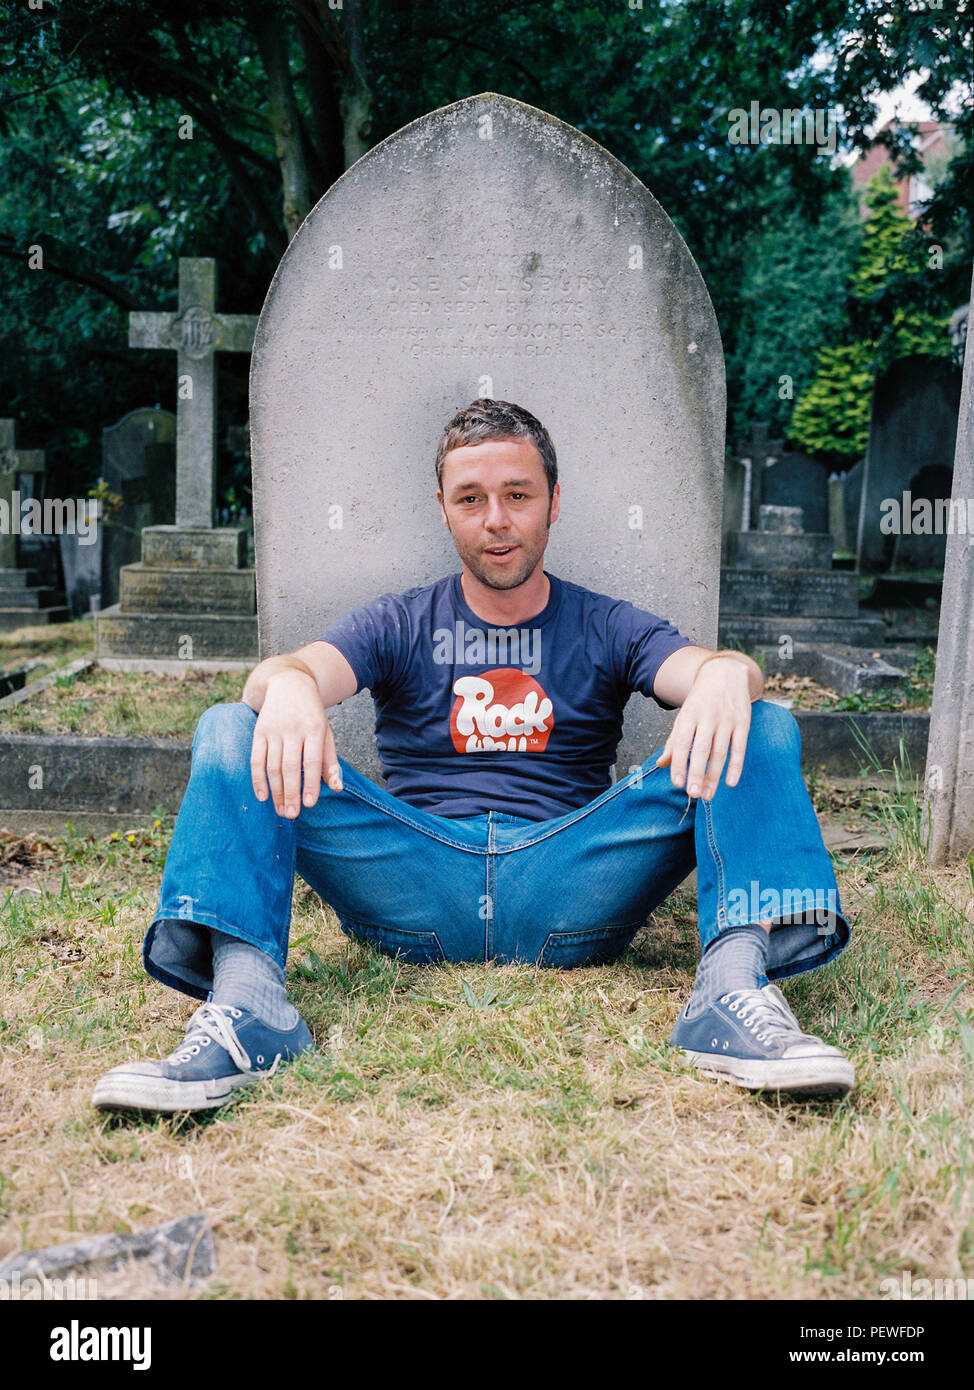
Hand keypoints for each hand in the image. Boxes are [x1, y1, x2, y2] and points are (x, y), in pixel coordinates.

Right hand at [249, 670, 342, 816]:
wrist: (289, 683)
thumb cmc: (312, 715)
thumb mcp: (326, 733)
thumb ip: (330, 761)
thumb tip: (337, 788)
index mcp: (315, 728)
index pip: (312, 761)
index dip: (310, 784)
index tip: (309, 804)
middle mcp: (293, 728)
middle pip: (291, 766)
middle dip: (291, 793)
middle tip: (291, 815)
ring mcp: (274, 729)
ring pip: (273, 765)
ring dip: (276, 791)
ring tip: (281, 810)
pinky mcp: (259, 731)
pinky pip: (256, 758)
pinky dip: (258, 779)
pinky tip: (263, 796)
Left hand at [655, 656, 751, 798]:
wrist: (725, 673)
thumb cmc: (701, 701)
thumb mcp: (684, 715)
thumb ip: (674, 741)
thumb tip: (661, 764)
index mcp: (689, 715)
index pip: (682, 742)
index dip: (679, 763)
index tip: (677, 783)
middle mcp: (707, 717)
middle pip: (701, 749)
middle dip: (696, 773)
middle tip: (692, 794)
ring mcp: (726, 720)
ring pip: (720, 751)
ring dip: (714, 775)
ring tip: (707, 794)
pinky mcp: (743, 722)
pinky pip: (739, 747)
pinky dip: (736, 766)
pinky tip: (730, 782)